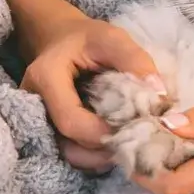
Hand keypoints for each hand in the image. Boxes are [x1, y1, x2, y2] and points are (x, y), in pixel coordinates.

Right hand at [19, 6, 161, 172]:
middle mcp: (34, 104)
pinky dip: (95, 153)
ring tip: (129, 141)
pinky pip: (71, 153)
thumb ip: (135, 61)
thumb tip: (159, 95)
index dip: (104, 131)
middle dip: (106, 147)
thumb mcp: (112, 38)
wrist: (58, 40)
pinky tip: (116, 140)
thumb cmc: (86, 38)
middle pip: (69, 144)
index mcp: (45, 78)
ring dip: (102, 155)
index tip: (136, 126)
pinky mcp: (48, 131)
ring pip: (69, 154)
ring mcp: (38, 121)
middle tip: (138, 139)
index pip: (71, 121)